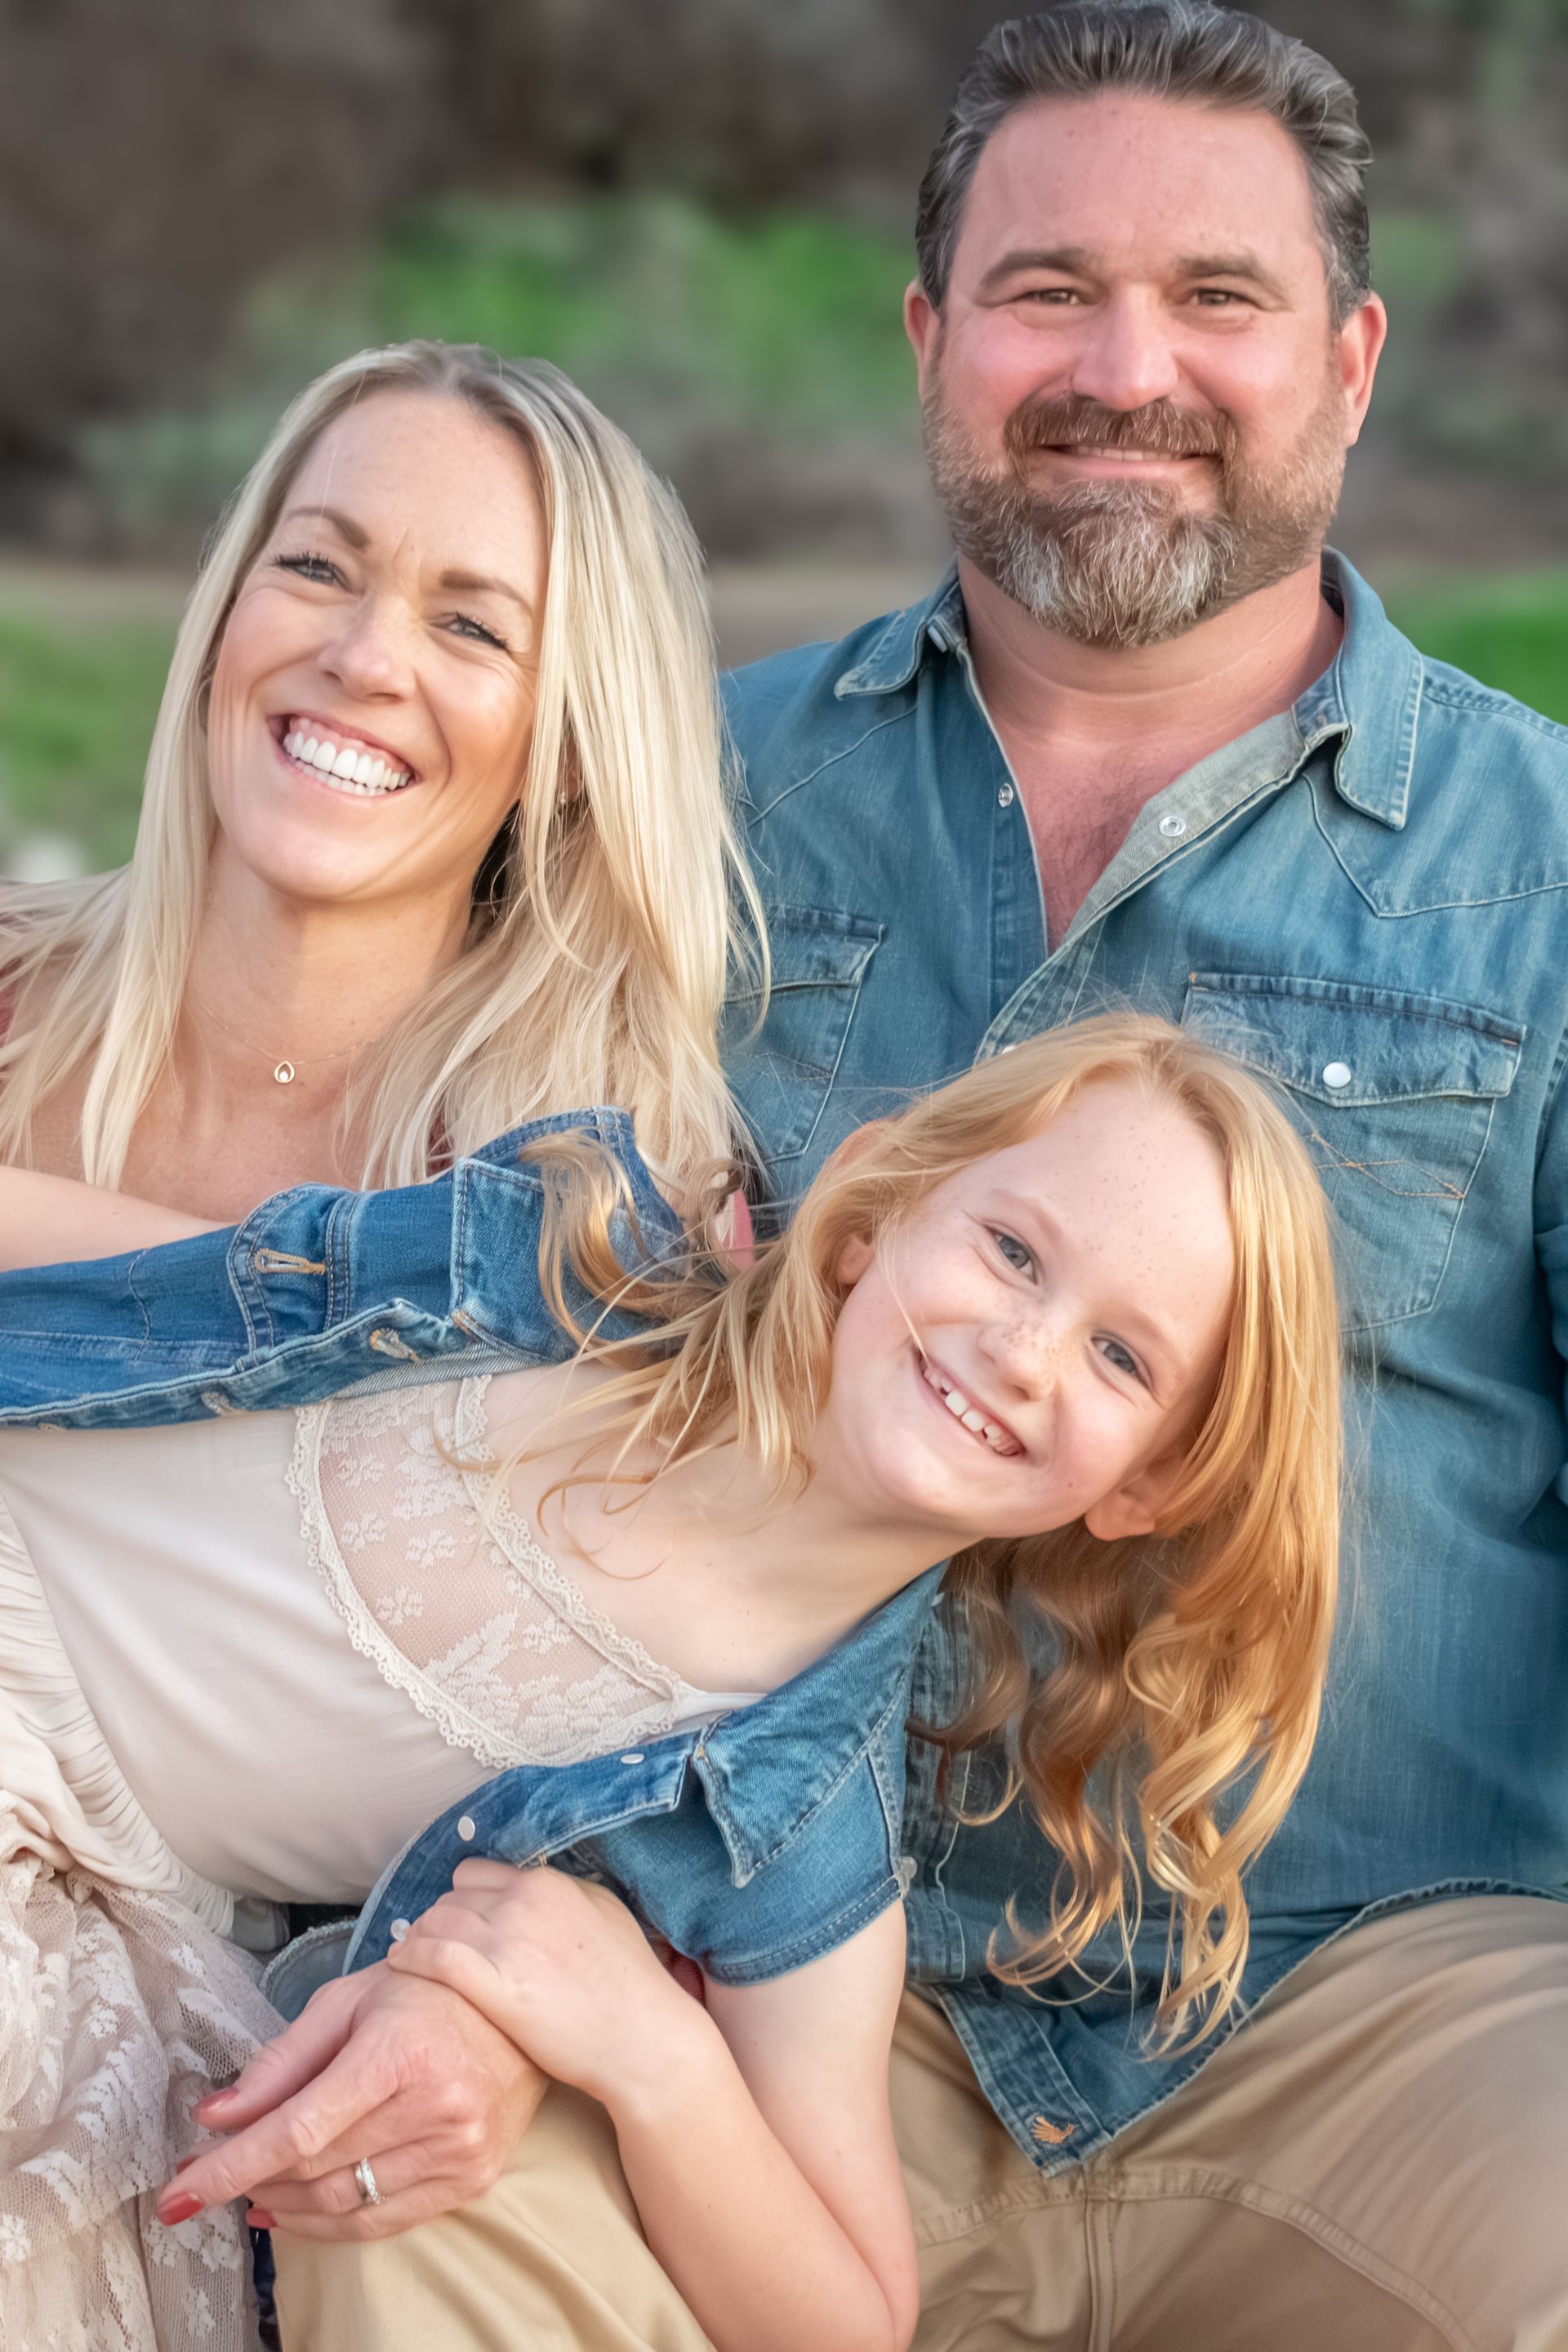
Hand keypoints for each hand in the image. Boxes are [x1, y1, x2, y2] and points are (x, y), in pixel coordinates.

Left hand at [154, 1959, 544, 2241]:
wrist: (518, 2004)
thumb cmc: (426, 1992)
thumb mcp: (348, 2002)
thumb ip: (280, 2061)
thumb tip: (215, 2116)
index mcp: (398, 2052)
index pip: (298, 2129)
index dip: (232, 2166)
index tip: (178, 2192)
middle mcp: (434, 2108)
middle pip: (314, 2170)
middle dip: (247, 2179)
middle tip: (205, 2175)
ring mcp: (458, 2150)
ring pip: (344, 2204)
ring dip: (283, 2205)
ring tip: (250, 2190)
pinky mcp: (472, 2178)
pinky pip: (383, 2220)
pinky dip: (329, 2223)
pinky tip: (292, 2211)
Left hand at [386, 1860, 710, 2107]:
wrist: (642, 2037)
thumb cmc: (629, 1983)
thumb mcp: (602, 1914)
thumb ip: (560, 1897)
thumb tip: (528, 1894)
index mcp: (547, 1883)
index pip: (476, 1873)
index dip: (462, 1899)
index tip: (457, 1922)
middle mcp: (523, 1902)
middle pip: (451, 1896)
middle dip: (439, 1920)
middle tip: (431, 1946)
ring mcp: (508, 1941)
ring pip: (436, 1921)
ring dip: (419, 1938)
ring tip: (411, 1958)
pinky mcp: (495, 1985)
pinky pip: (433, 1956)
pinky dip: (409, 1957)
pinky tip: (399, 1967)